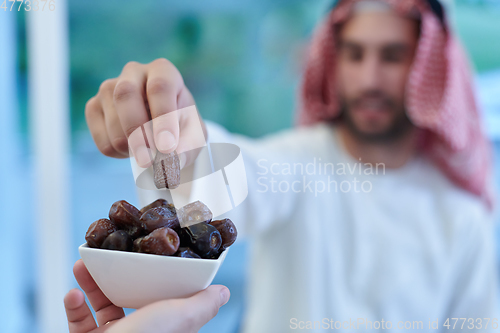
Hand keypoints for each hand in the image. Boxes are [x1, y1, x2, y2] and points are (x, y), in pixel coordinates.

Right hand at [64, 260, 229, 332]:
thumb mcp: (182, 317)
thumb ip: (203, 304)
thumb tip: (223, 291)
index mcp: (163, 324)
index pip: (161, 296)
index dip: (154, 275)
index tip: (142, 253)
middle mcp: (138, 331)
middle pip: (127, 296)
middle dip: (114, 275)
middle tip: (105, 256)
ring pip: (99, 306)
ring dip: (89, 285)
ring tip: (82, 266)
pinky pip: (78, 323)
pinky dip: (73, 307)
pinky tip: (72, 294)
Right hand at [85, 58, 206, 167]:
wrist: (164, 129)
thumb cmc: (182, 127)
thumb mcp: (193, 136)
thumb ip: (186, 147)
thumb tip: (170, 160)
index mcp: (163, 71)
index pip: (160, 88)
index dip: (163, 118)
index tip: (167, 147)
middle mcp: (133, 72)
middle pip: (126, 95)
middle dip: (137, 132)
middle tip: (149, 161)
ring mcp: (109, 88)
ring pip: (112, 121)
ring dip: (130, 148)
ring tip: (148, 153)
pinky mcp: (94, 107)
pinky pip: (100, 138)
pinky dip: (118, 153)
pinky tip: (132, 150)